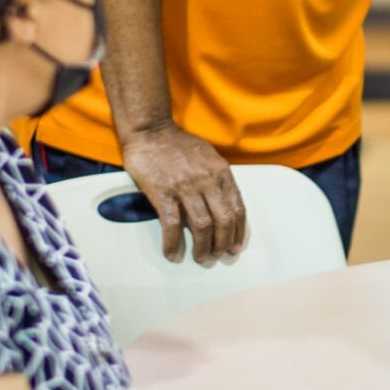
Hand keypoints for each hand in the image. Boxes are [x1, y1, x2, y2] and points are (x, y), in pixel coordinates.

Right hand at [121, 125, 246, 260]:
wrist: (150, 131)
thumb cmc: (178, 145)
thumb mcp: (208, 156)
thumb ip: (217, 179)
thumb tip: (223, 204)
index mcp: (221, 172)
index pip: (237, 207)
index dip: (238, 231)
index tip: (236, 246)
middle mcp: (207, 180)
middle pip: (223, 220)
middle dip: (223, 244)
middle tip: (219, 256)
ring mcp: (185, 187)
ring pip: (202, 226)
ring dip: (203, 248)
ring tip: (201, 258)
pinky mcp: (163, 193)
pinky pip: (172, 225)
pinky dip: (173, 244)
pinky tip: (173, 254)